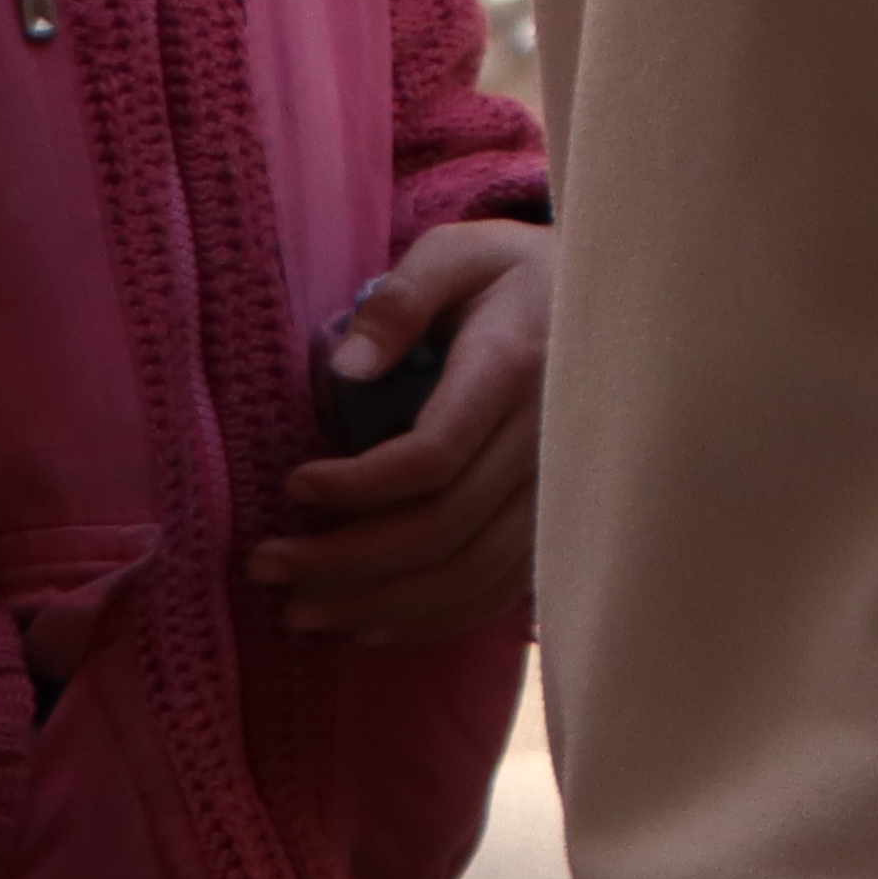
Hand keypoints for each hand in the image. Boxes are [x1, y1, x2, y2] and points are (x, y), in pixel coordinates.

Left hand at [250, 214, 549, 640]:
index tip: (292, 485)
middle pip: (443, 530)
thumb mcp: (458, 252)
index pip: (435, 455)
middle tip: (264, 566)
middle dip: (344, 560)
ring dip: (378, 605)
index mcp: (517, 368)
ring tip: (299, 612)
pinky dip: (431, 621)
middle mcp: (549, 440)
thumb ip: (401, 301)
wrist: (613, 300)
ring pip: (470, 574)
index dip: (357, 486)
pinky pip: (498, 591)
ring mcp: (559, 489)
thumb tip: (345, 367)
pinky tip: (367, 625)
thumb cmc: (509, 275)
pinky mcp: (557, 521)